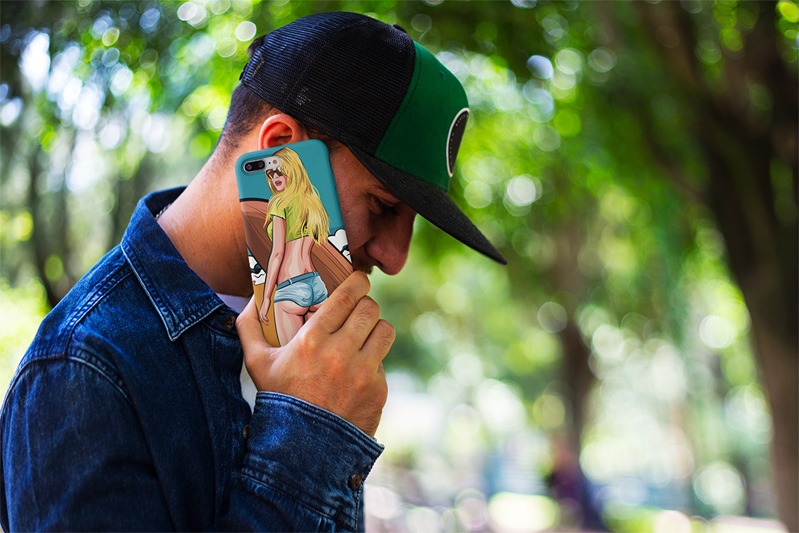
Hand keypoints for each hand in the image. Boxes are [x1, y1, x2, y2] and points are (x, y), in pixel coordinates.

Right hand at [237, 272, 393, 436]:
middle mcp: (341, 353)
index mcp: (313, 340)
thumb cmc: (279, 400)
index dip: (357, 282)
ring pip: (385, 330)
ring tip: (365, 334)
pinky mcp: (378, 390)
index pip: (348, 296)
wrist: (302, 449)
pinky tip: (358, 369)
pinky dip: (373, 362)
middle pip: (370, 309)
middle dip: (365, 305)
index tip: (357, 280)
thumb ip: (249, 327)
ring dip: (375, 329)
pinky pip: (383, 362)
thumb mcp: (256, 364)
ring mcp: (363, 372)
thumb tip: (250, 299)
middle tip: (359, 309)